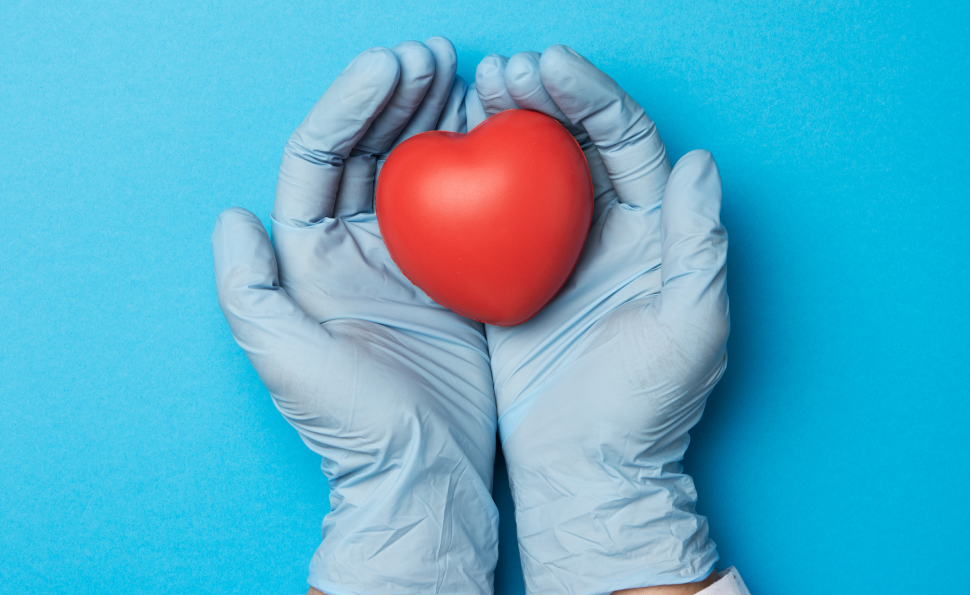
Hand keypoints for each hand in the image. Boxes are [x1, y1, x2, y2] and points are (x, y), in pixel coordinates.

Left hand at [212, 39, 497, 594]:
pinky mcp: (453, 276)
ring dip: (435, 119)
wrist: (423, 471)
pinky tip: (496, 135)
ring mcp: (405, 259)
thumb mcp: (286, 358)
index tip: (391, 66)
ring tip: (465, 76)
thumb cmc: (352, 423)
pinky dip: (476, 167)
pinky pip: (463, 207)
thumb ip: (249, 289)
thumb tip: (232, 218)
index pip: (322, 158)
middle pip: (368, 151)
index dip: (351, 105)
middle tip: (435, 56)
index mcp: (309, 257)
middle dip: (396, 97)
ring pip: (416, 170)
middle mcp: (353, 248)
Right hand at [474, 47, 728, 593]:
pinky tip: (445, 155)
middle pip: (574, 144)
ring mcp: (553, 255)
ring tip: (471, 94)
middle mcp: (604, 233)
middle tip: (499, 72)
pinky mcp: (510, 280)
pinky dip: (470, 182)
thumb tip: (698, 161)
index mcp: (651, 233)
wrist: (585, 469)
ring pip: (529, 172)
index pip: (625, 143)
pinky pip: (489, 218)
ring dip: (503, 129)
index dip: (591, 97)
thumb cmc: (644, 407)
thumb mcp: (689, 327)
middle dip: (541, 99)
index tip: (549, 66)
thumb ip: (697, 244)